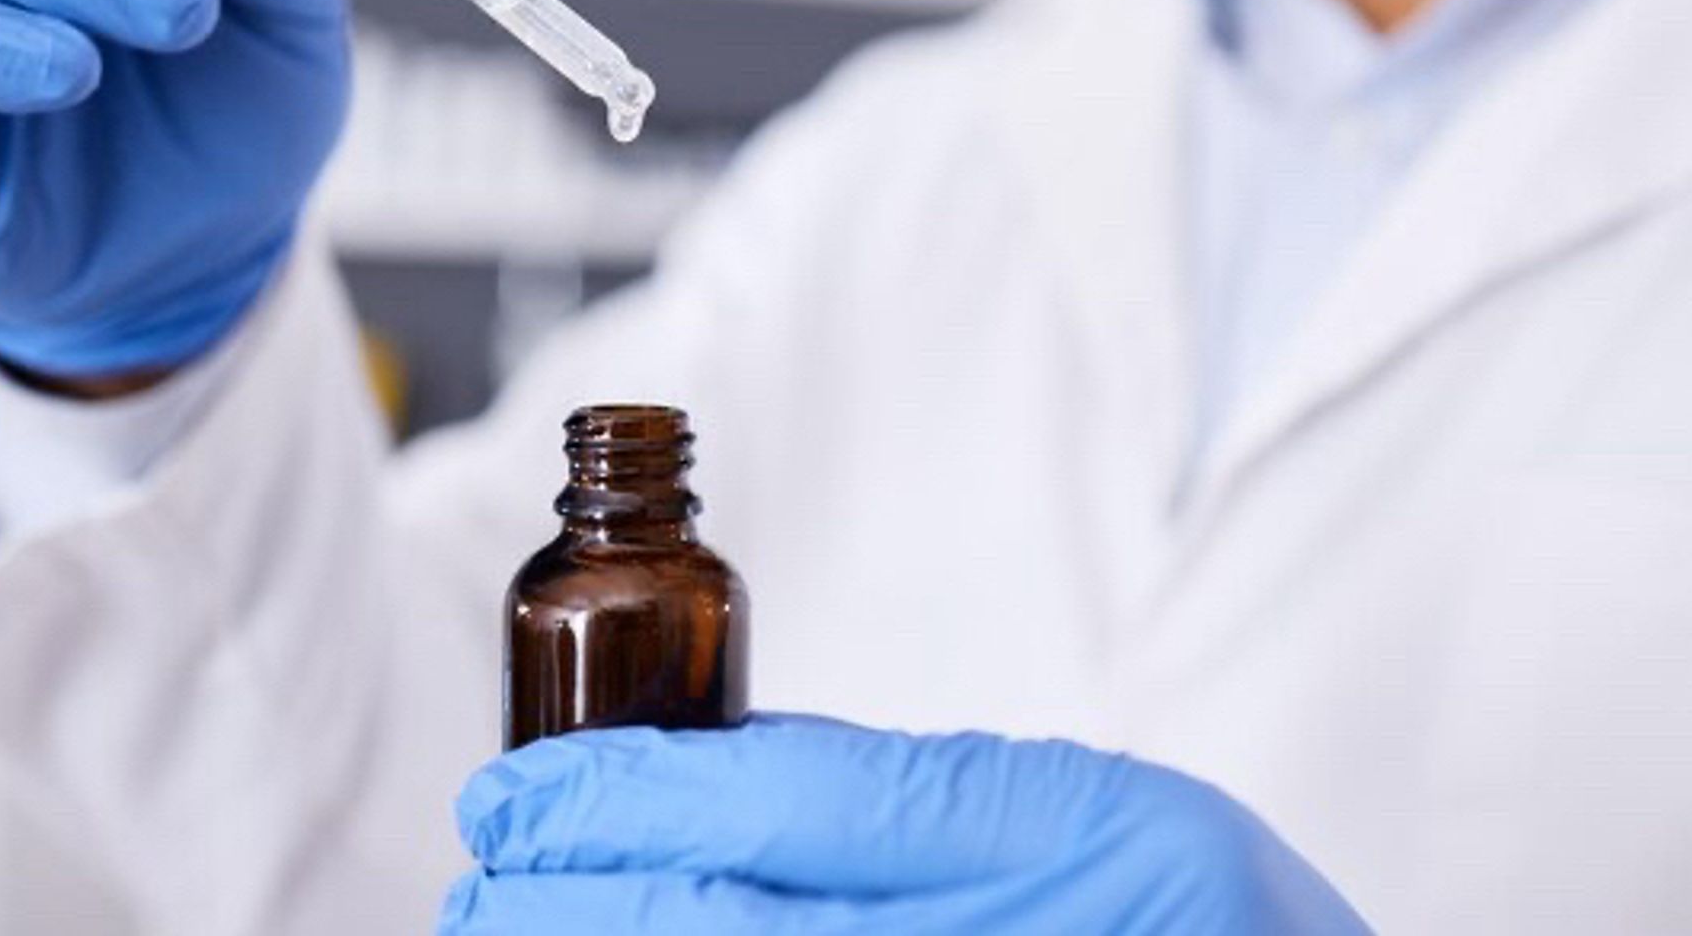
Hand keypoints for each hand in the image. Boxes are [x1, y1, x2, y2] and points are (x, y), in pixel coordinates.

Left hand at [446, 714, 1368, 933]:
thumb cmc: (1210, 927)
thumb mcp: (1103, 813)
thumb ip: (913, 793)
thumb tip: (701, 772)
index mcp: (1089, 844)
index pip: (798, 797)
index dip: (627, 792)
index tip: (520, 794)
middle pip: (729, 925)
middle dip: (567, 900)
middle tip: (481, 876)